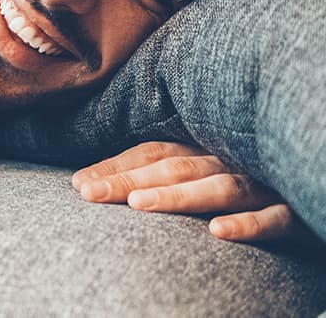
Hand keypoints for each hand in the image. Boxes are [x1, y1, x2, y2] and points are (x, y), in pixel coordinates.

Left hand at [71, 141, 309, 243]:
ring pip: (219, 188)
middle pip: (174, 168)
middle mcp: (228, 161)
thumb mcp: (204, 171)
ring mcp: (262, 184)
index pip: (153, 153)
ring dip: (179, 197)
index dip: (116, 166)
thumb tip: (96, 182)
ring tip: (140, 205)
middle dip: (129, 181)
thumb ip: (163, 172)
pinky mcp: (294, 210)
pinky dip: (247, 224)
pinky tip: (218, 232)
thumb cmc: (248, 181)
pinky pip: (273, 218)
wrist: (309, 180)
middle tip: (90, 193)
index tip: (79, 184)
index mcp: (204, 150)